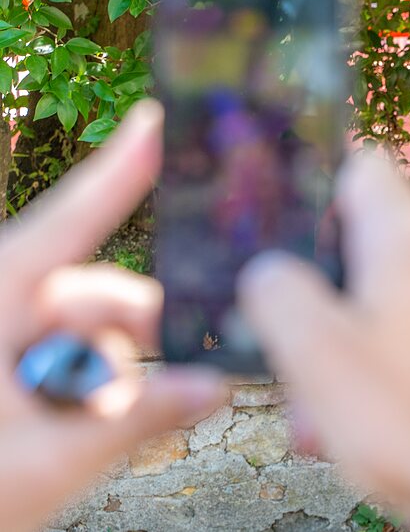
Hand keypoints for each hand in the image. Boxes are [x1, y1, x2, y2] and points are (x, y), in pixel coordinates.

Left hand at [0, 101, 225, 531]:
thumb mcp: (40, 466)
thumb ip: (133, 421)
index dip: (120, 169)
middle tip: (202, 374)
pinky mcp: (3, 376)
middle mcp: (1, 308)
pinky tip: (92, 437)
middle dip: (148, 334)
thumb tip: (215, 387)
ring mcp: (0, 345)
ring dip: (115, 381)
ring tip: (117, 434)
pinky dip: (88, 398)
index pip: (73, 220)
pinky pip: (61, 370)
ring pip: (83, 340)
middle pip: (96, 296)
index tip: (160, 117)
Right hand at [237, 152, 409, 531]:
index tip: (267, 213)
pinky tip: (341, 430)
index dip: (308, 180)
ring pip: (371, 300)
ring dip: (331, 345)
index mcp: (409, 236)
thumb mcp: (316, 348)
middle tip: (280, 336)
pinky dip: (365, 375)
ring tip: (311, 407)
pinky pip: (398, 341)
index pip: (359, 163)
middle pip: (356, 240)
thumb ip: (276, 290)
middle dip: (309, 288)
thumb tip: (266, 271)